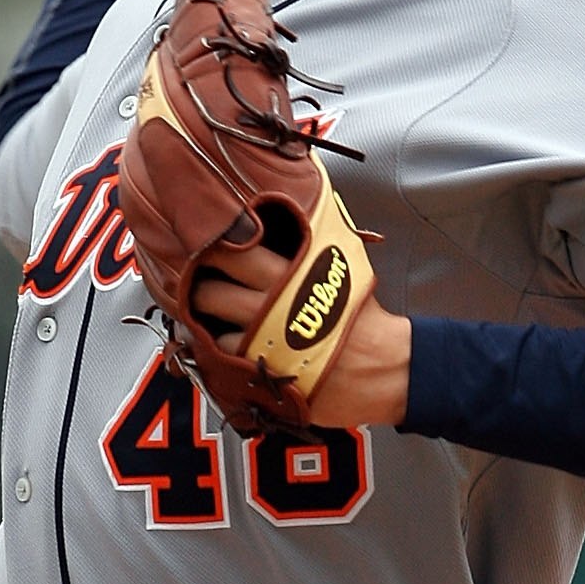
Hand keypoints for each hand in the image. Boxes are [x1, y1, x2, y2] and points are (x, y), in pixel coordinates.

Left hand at [188, 240, 411, 428]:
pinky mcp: (263, 376)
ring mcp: (264, 343)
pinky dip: (220, 357)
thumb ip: (314, 239)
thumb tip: (297, 207)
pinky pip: (225, 364)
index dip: (214, 248)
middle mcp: (272, 306)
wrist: (385, 367)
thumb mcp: (343, 264)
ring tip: (212, 322)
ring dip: (206, 327)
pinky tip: (227, 350)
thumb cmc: (362, 317)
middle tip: (202, 287)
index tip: (205, 247)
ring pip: (211, 331)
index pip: (236, 249)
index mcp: (290, 273)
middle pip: (211, 290)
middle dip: (199, 289)